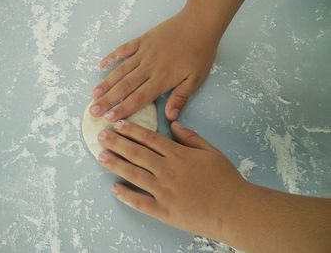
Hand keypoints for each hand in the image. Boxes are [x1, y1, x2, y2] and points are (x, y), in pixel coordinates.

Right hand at [90, 9, 217, 121]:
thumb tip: (170, 117)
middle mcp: (148, 67)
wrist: (199, 24)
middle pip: (125, 87)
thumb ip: (180, 97)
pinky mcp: (142, 41)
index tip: (109, 119)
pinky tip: (101, 65)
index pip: (138, 98)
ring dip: (106, 83)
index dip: (123, 109)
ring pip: (120, 70)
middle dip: (108, 100)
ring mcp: (143, 52)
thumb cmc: (200, 53)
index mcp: (161, 79)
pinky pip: (123, 50)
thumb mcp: (195, 79)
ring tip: (93, 94)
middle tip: (93, 110)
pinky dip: (111, 57)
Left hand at [96, 120, 246, 240]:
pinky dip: (126, 195)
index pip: (149, 138)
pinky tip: (114, 189)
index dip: (131, 130)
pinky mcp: (163, 210)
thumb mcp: (211, 151)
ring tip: (101, 156)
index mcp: (178, 154)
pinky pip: (140, 202)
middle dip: (117, 143)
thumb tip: (174, 124)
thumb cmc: (224, 178)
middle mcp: (167, 170)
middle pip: (136, 153)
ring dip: (116, 164)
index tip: (118, 124)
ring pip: (134, 174)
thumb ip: (190, 137)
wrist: (233, 208)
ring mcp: (163, 191)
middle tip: (101, 136)